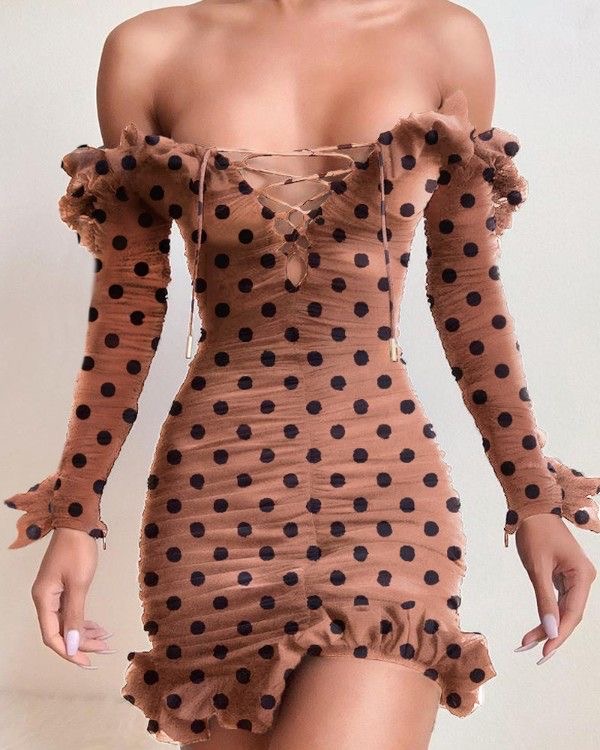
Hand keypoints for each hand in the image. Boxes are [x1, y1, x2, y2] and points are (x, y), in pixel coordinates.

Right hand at [30, 527, 113, 667]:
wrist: (77, 523)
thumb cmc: (77, 551)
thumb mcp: (79, 584)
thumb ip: (75, 616)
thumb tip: (71, 645)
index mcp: (44, 599)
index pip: (51, 636)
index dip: (68, 652)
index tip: (88, 662)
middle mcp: (45, 599)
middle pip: (60, 631)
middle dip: (82, 643)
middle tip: (105, 649)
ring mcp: (53, 593)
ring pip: (67, 622)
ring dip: (85, 632)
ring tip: (106, 639)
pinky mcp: (63, 587)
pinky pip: (71, 611)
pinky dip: (84, 620)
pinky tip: (99, 626)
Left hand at [514, 513, 596, 663]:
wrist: (531, 508)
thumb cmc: (535, 532)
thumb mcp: (537, 567)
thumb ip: (544, 599)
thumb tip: (549, 630)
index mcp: (583, 575)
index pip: (573, 613)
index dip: (559, 635)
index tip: (544, 652)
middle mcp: (584, 579)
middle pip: (570, 615)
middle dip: (551, 634)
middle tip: (531, 653)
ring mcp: (575, 578)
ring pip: (563, 611)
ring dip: (546, 627)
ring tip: (526, 644)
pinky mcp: (564, 577)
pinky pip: (558, 601)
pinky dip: (546, 614)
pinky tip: (535, 629)